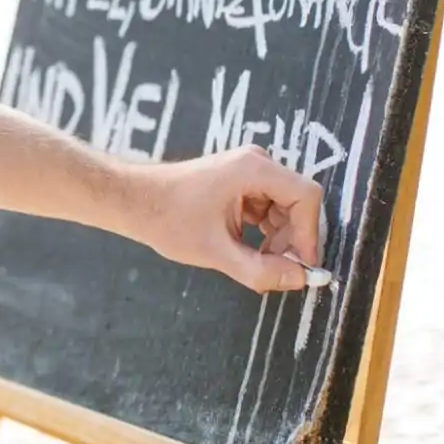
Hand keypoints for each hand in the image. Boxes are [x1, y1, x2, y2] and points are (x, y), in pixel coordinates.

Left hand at [125, 146, 324, 293]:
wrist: (134, 201)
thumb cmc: (167, 218)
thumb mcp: (216, 251)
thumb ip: (260, 269)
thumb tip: (299, 280)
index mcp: (253, 169)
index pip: (306, 197)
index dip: (309, 234)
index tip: (300, 265)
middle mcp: (256, 163)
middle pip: (297, 203)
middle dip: (292, 240)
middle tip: (277, 271)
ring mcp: (248, 171)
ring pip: (285, 208)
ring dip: (279, 239)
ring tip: (256, 262)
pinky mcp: (241, 182)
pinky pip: (269, 208)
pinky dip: (266, 232)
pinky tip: (248, 251)